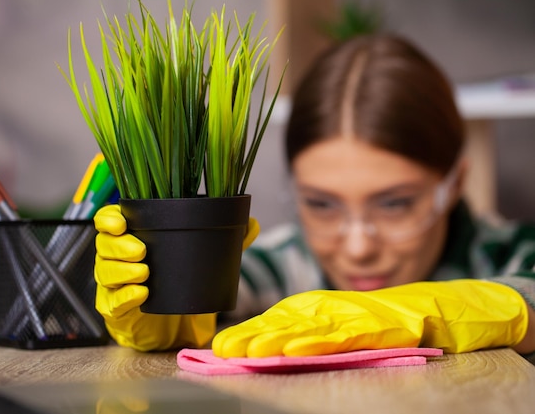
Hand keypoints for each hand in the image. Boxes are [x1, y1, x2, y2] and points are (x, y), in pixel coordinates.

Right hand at [94, 204, 258, 350]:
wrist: (172, 324)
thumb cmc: (178, 283)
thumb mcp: (202, 259)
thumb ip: (224, 241)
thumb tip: (252, 223)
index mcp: (131, 237)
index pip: (108, 220)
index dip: (109, 217)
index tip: (121, 221)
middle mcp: (116, 258)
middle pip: (103, 244)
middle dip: (119, 246)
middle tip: (141, 251)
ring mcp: (112, 284)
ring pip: (104, 271)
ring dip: (122, 270)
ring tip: (144, 273)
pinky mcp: (114, 310)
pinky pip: (111, 301)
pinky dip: (125, 296)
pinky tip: (141, 294)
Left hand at [212, 279, 528, 357]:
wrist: (438, 308)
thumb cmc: (386, 320)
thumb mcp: (342, 328)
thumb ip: (313, 334)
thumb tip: (275, 346)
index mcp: (319, 309)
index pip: (277, 321)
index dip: (249, 332)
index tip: (220, 348)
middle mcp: (332, 309)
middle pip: (285, 322)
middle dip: (253, 335)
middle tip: (223, 350)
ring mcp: (354, 315)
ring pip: (310, 327)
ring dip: (278, 337)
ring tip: (251, 350)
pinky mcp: (378, 324)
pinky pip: (346, 334)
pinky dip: (321, 340)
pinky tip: (299, 347)